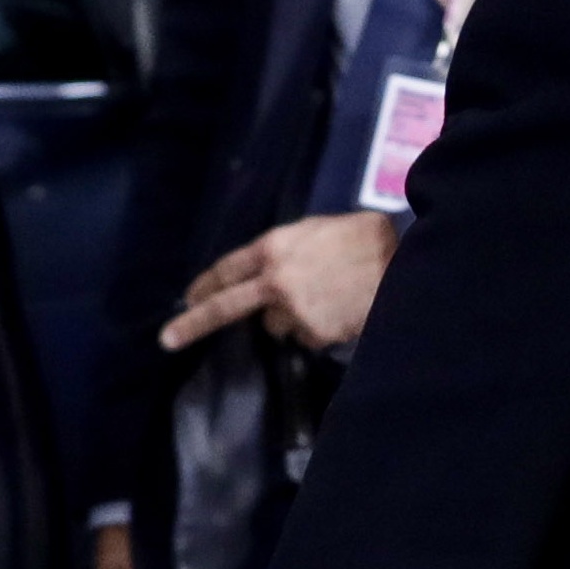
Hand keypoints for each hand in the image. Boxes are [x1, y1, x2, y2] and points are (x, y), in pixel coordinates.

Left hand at [160, 211, 399, 352]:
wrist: (401, 269)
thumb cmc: (368, 239)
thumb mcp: (325, 229)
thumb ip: (296, 248)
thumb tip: (284, 268)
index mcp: (275, 247)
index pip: (229, 268)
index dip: (206, 282)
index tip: (188, 297)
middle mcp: (275, 281)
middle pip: (225, 306)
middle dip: (192, 322)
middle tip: (167, 340)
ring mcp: (292, 312)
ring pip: (279, 324)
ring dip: (292, 318)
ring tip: (327, 301)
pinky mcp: (312, 334)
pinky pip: (308, 336)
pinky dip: (320, 329)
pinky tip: (343, 313)